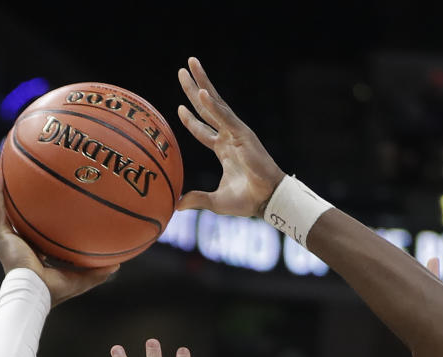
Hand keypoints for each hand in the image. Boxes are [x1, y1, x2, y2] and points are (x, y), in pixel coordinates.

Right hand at [0, 171, 118, 304]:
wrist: (33, 292)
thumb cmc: (54, 290)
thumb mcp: (80, 279)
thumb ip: (97, 272)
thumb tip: (118, 264)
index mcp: (34, 254)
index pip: (38, 233)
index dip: (44, 219)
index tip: (54, 206)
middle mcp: (18, 244)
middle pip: (20, 217)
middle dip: (23, 200)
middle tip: (30, 181)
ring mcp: (7, 239)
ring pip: (4, 209)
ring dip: (4, 190)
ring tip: (6, 168)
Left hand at [175, 57, 282, 215]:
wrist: (266, 200)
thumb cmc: (247, 201)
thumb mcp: (216, 201)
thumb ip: (197, 199)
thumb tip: (176, 206)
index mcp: (224, 150)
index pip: (203, 130)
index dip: (191, 120)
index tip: (179, 108)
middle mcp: (229, 136)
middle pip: (207, 108)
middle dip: (194, 89)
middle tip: (183, 70)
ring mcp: (236, 132)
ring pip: (215, 103)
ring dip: (202, 83)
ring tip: (191, 63)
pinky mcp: (243, 134)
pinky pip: (225, 117)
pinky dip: (213, 105)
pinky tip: (202, 92)